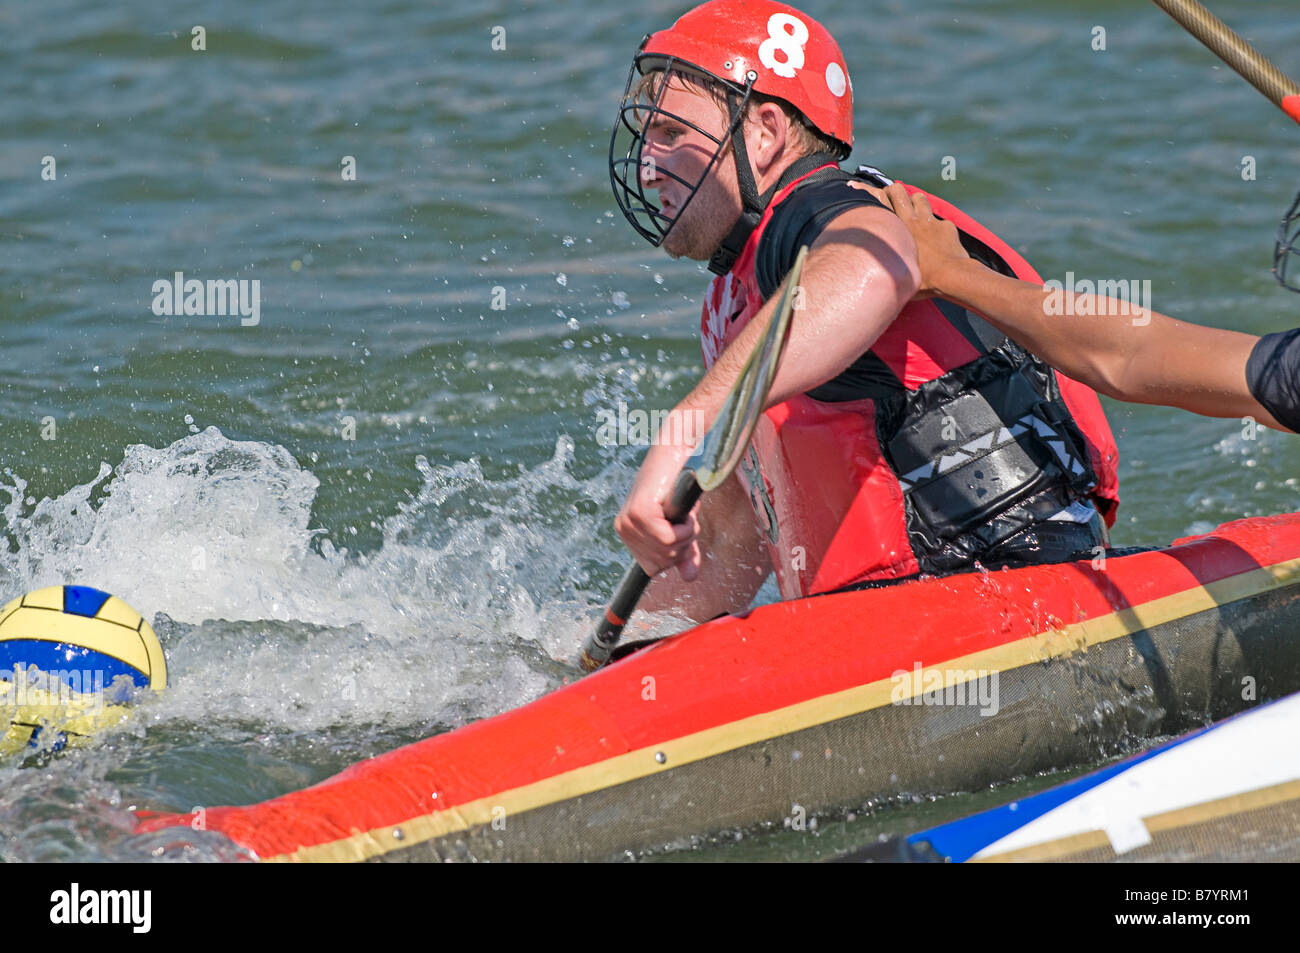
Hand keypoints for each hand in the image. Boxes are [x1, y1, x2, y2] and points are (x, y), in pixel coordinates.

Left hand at [614, 440, 701, 579]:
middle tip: (685, 518)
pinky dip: (685, 528)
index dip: (674, 555)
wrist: (681, 453)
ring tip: (683, 512)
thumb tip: (689, 577)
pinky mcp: (640, 512)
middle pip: (662, 563)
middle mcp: (624, 528)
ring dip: (686, 533)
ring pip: (667, 551)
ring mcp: (630, 520)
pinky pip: (668, 539)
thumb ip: (682, 551)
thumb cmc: (681, 485)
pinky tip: (682, 511)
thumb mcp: (681, 525)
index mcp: (628, 532)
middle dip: (683, 544)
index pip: (652, 569)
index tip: (681, 531)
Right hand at [851, 181, 970, 299]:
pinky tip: (937, 239)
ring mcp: (930, 221)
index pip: (877, 203)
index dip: (864, 190)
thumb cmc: (923, 279)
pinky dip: (936, 227)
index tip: (854, 185)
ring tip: (914, 213)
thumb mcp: (898, 273)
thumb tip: (879, 275)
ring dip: (915, 202)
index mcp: (896, 230)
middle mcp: (911, 220)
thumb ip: (889, 264)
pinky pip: (938, 220)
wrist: (952, 275)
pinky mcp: (945, 225)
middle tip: (891, 198)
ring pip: (919, 197)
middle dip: (893, 191)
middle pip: (897, 191)